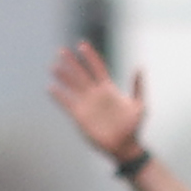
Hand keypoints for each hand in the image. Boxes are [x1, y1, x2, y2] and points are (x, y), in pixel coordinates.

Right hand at [46, 38, 149, 167]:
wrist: (124, 146)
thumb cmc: (134, 127)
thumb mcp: (140, 106)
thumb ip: (138, 87)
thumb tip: (139, 67)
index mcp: (109, 89)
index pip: (97, 68)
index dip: (90, 56)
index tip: (82, 44)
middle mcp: (96, 94)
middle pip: (81, 74)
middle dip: (72, 62)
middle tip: (61, 50)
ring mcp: (87, 104)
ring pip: (72, 86)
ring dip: (63, 76)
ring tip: (53, 66)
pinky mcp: (79, 116)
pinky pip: (67, 103)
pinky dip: (59, 96)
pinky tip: (50, 88)